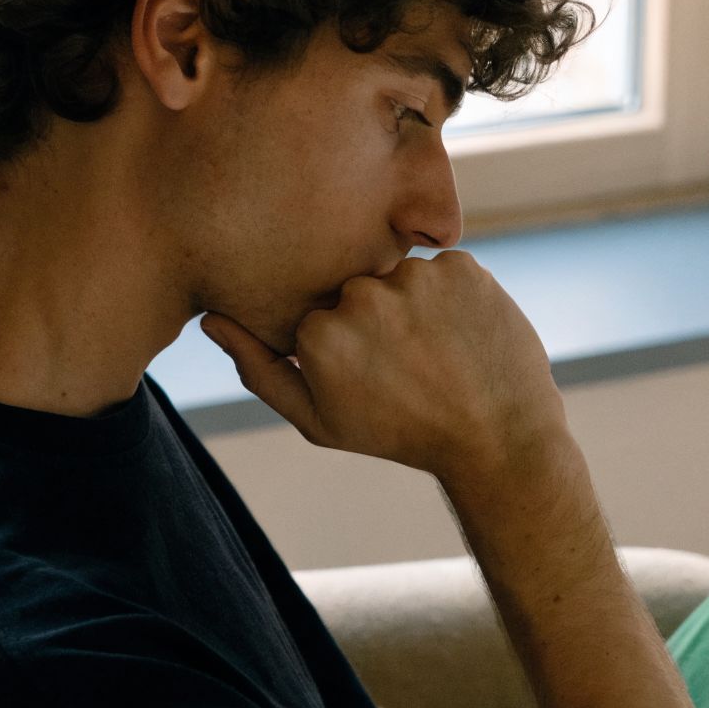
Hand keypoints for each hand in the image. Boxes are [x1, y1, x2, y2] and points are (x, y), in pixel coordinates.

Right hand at [202, 250, 565, 488]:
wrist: (498, 440)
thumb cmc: (401, 435)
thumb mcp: (320, 420)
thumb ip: (259, 371)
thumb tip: (210, 320)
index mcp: (318, 333)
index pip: (317, 315)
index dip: (346, 349)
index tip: (375, 379)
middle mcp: (361, 296)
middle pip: (358, 289)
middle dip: (379, 321)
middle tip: (412, 368)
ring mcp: (415, 278)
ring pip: (402, 277)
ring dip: (417, 306)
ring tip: (441, 353)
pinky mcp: (462, 266)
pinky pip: (444, 269)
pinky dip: (455, 296)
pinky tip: (466, 335)